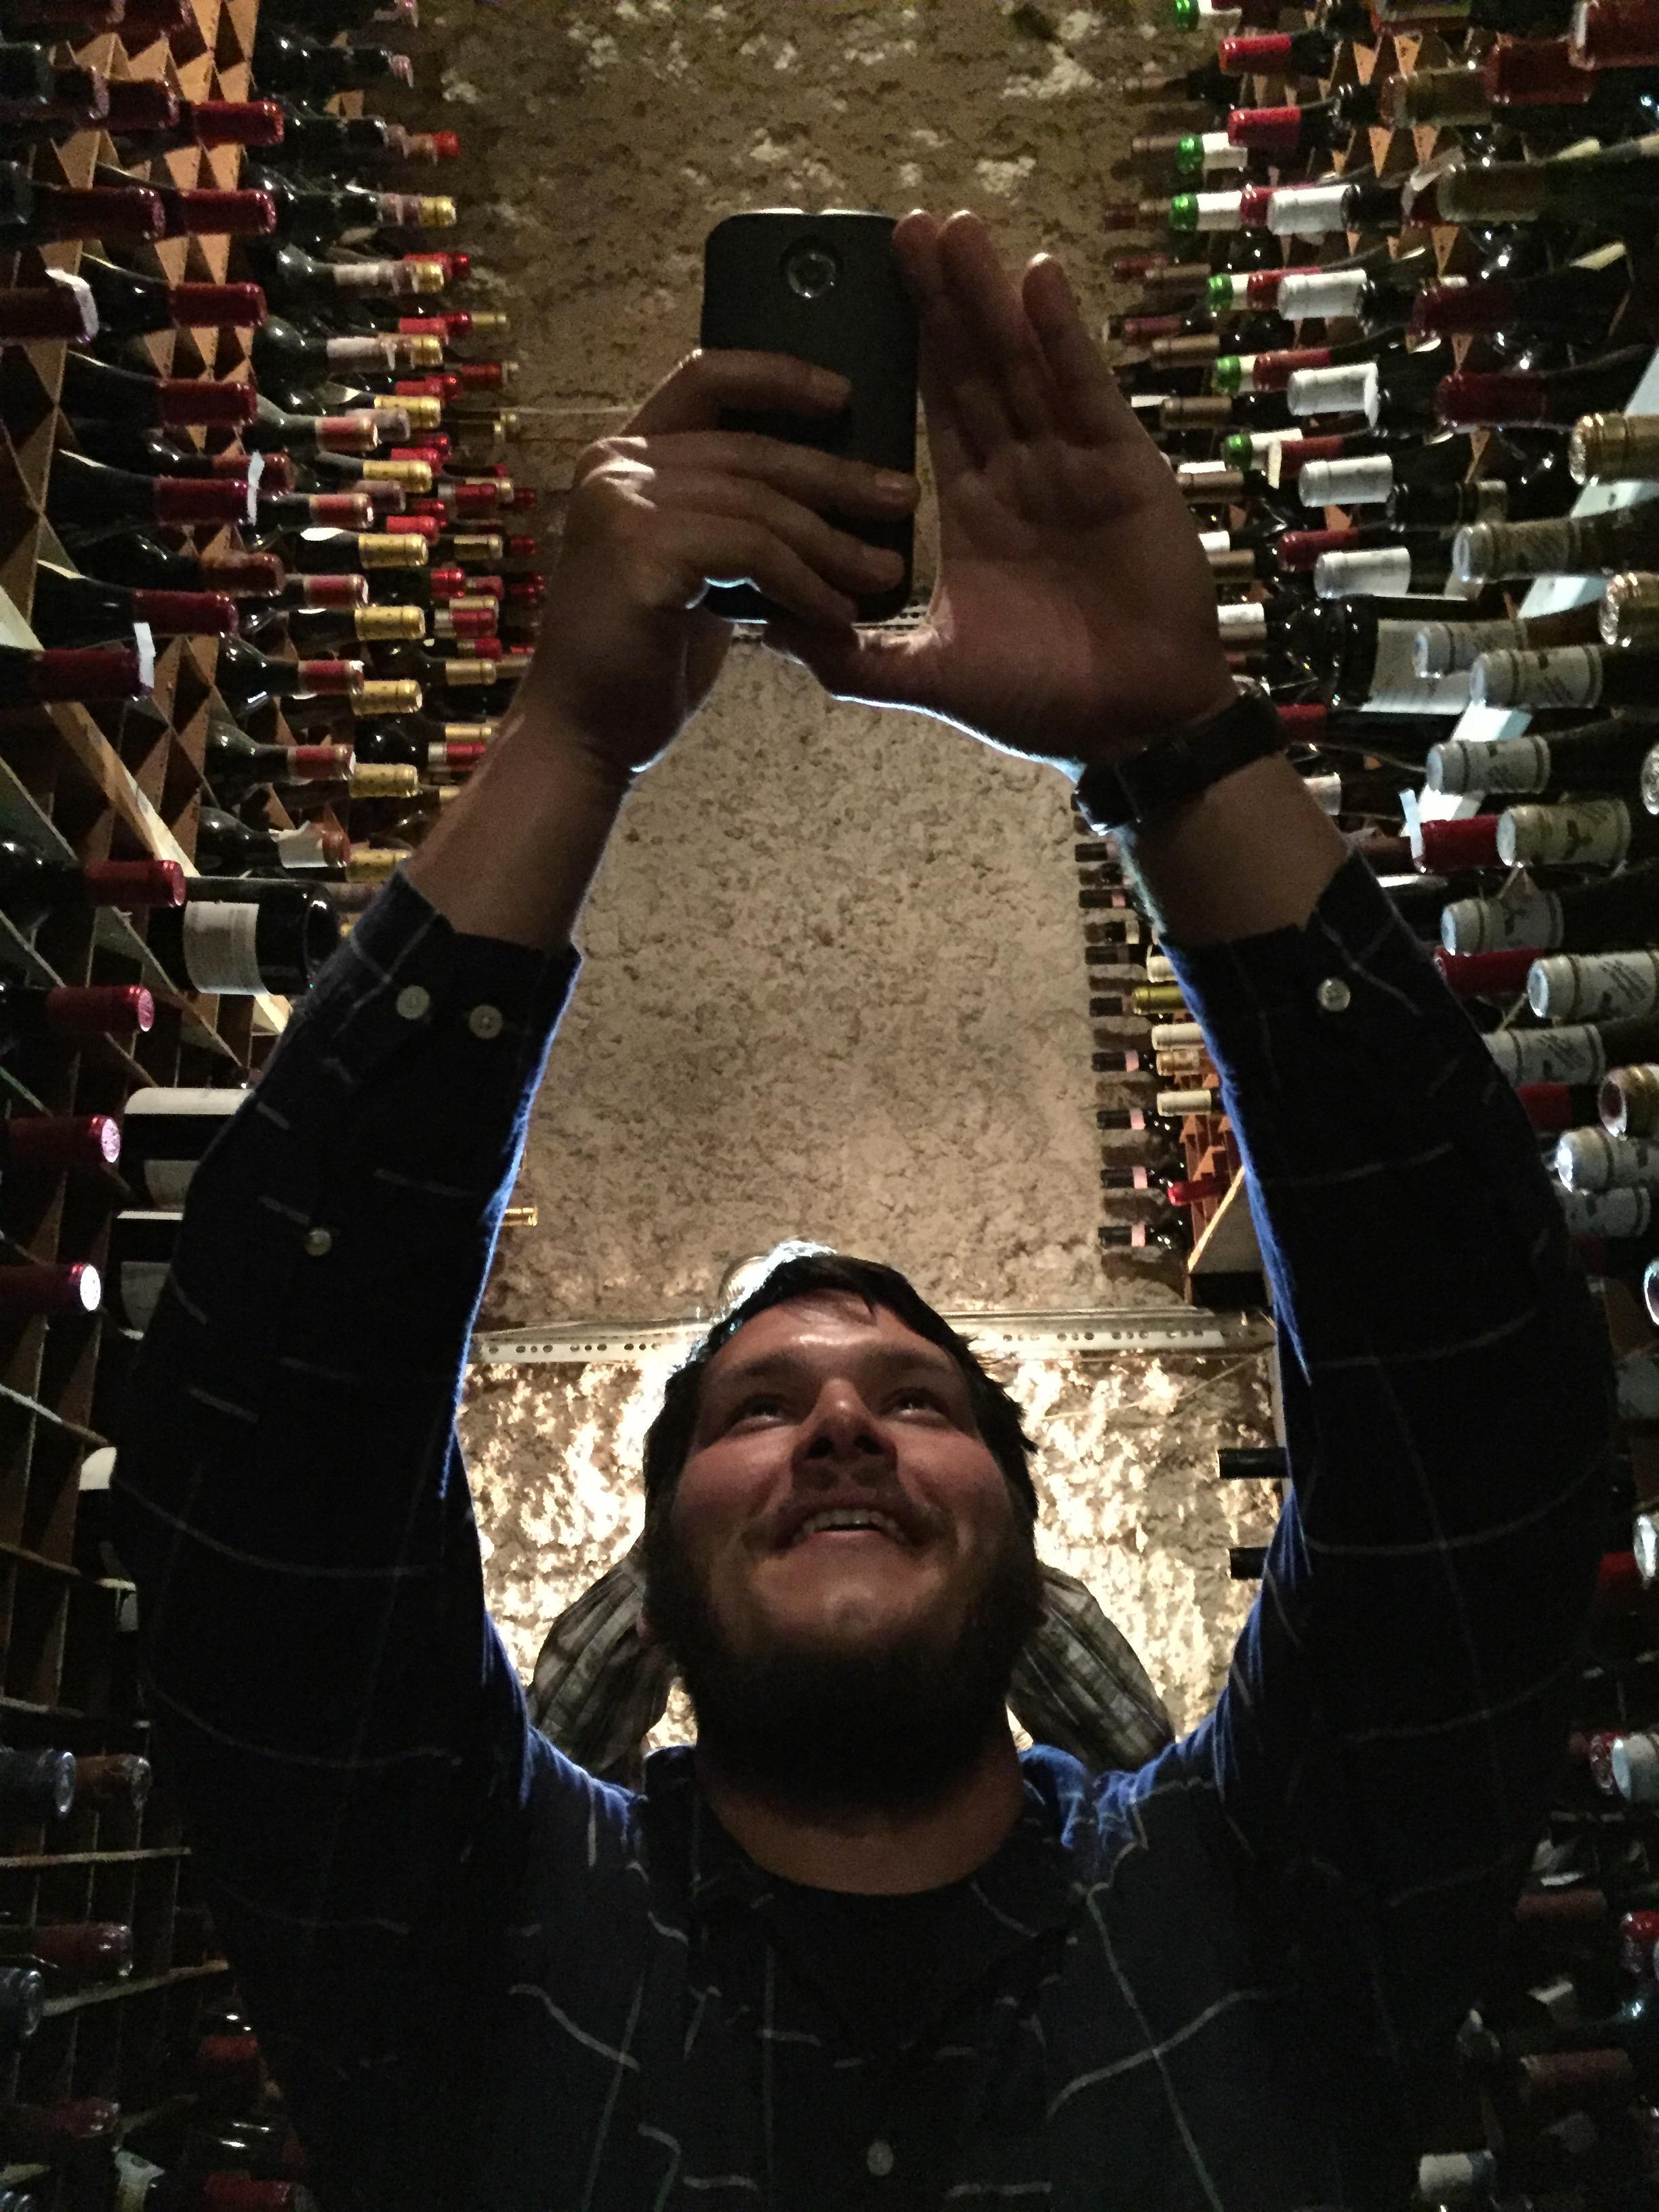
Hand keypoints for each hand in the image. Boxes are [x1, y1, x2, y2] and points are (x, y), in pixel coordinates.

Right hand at [510, 350, 920, 784]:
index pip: (706, 380)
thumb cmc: (645, 659)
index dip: (778, 377)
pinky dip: (805, 585)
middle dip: (836, 477)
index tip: (845, 396)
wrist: (586, 733)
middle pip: (750, 450)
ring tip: (885, 575)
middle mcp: (615, 466)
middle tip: (901, 499)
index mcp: (625, 458)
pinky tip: (837, 617)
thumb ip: (734, 521)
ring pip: (759, 506)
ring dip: (832, 545)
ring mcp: (622, 505)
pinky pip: (751, 552)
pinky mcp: (639, 553)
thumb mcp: (697, 569)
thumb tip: (824, 494)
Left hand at [760, 211, 1236, 775]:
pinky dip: (1061, 336)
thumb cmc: (1041, 702)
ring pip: (1021, 363)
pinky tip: (1035, 277)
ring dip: (987, 295)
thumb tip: (767, 635)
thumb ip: (851, 654)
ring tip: (953, 227)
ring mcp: (1073, 465)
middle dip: (937, 300)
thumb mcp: (929, 675)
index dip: (902, 350)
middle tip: (899, 227)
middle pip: (971, 368)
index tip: (863, 293)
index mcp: (973, 511)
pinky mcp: (1122, 468)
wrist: (1131, 727)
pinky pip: (1084, 391)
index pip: (930, 411)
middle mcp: (1020, 475)